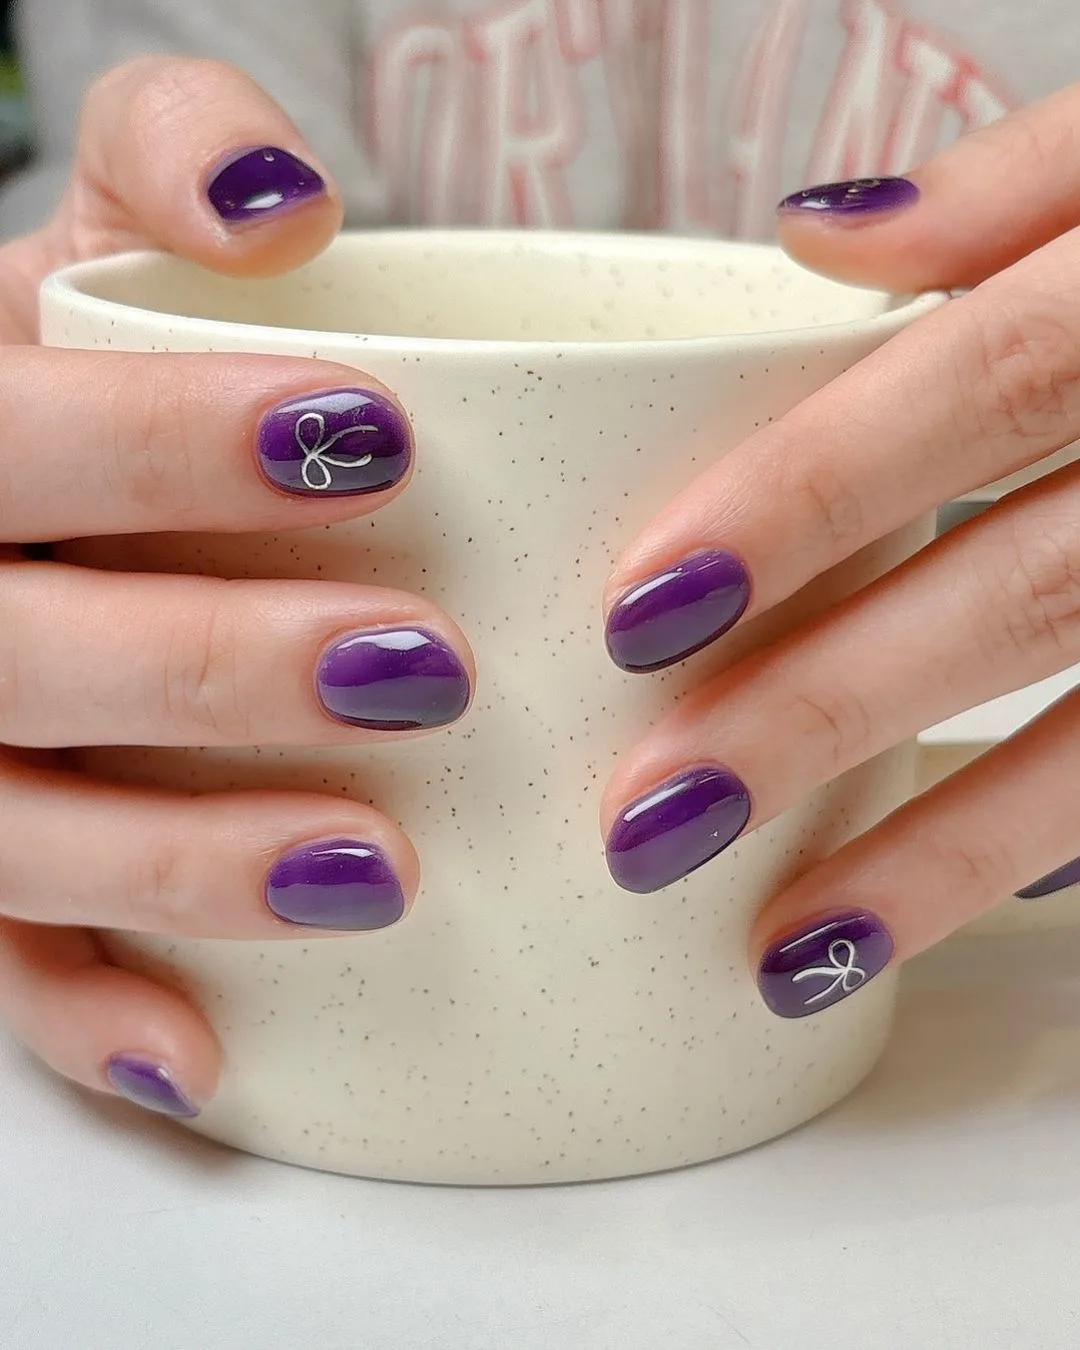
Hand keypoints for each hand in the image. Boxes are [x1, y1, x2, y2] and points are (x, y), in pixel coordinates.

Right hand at [0, 58, 472, 1116]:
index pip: (12, 440)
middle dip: (211, 667)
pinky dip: (91, 1018)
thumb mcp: (90, 224)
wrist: (20, 480)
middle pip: (14, 658)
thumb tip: (284, 196)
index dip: (168, 445)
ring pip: (13, 833)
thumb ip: (167, 150)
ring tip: (377, 869)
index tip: (377, 441)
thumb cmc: (75, 352)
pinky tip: (204, 1053)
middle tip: (422, 671)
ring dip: (183, 864)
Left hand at [598, 83, 1079, 1017]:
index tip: (640, 612)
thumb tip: (816, 232)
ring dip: (945, 851)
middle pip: (1025, 590)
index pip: (980, 385)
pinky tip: (949, 903)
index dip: (808, 497)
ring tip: (791, 949)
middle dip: (830, 709)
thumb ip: (1015, 185)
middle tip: (656, 819)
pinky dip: (1057, 840)